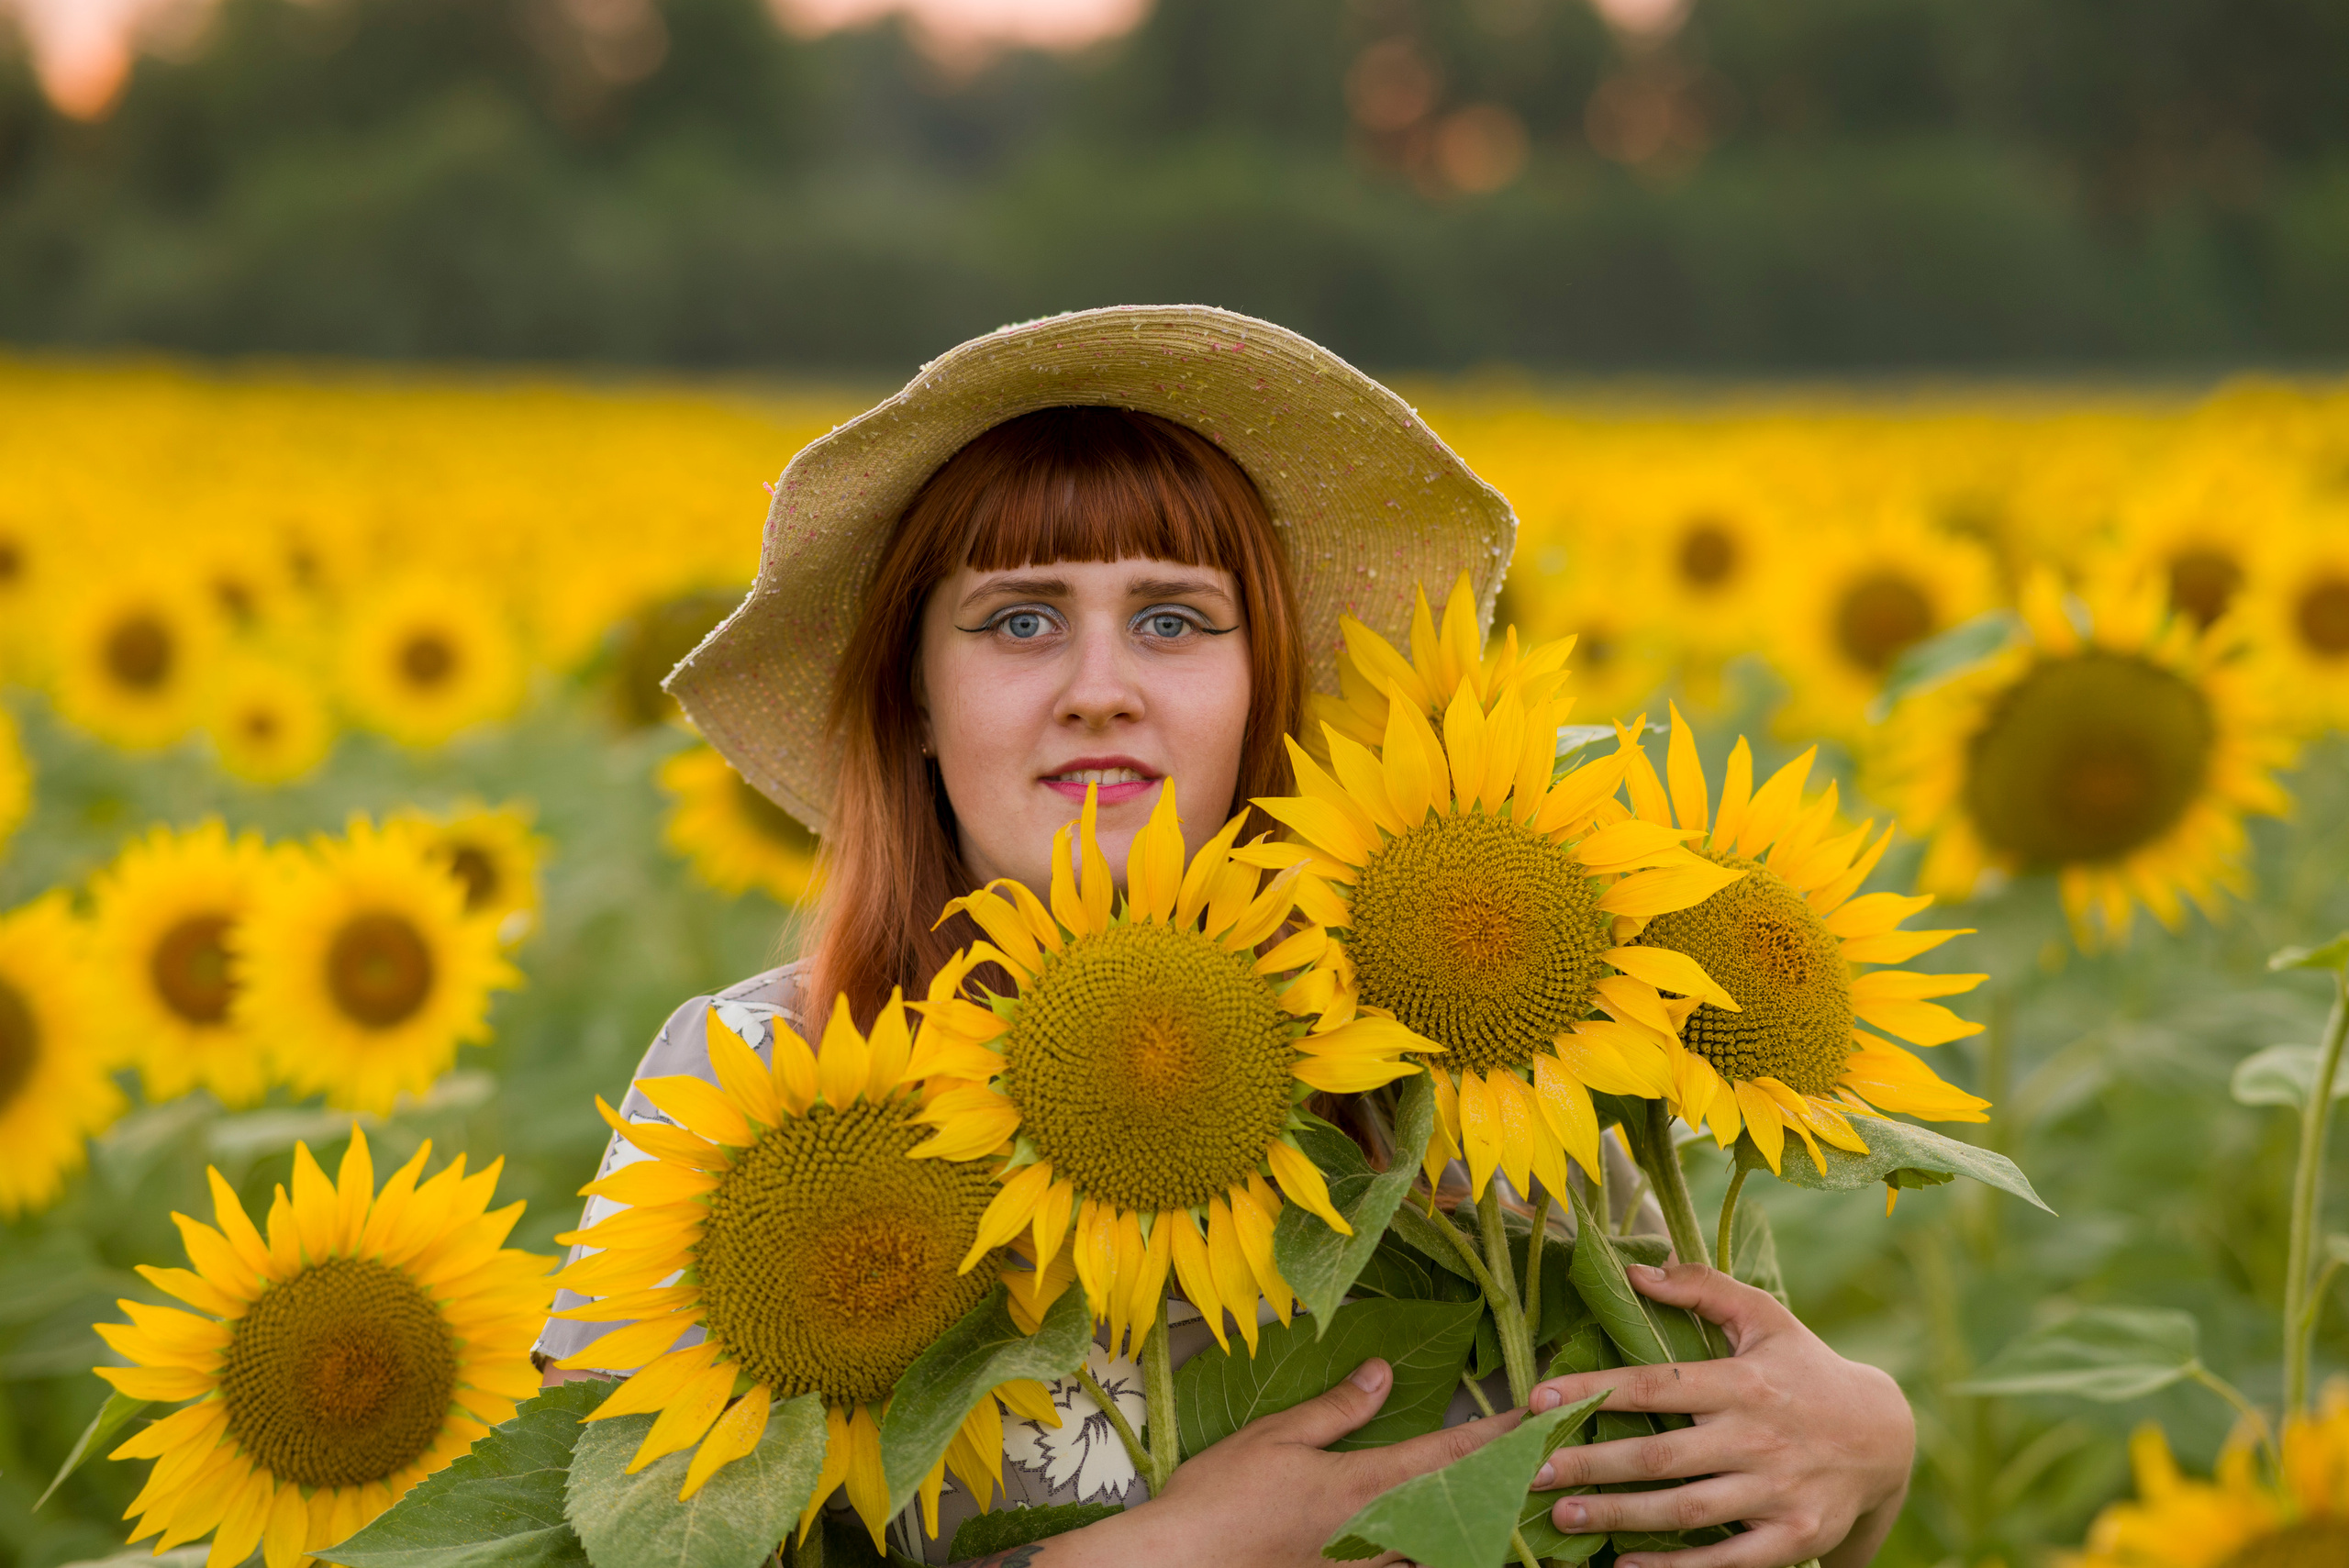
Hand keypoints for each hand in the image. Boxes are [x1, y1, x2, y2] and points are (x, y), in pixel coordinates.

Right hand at [1012, 1359, 1518, 1567]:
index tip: (1540, 1417)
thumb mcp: (1277, 1437)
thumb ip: (1338, 1408)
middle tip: (1546, 1456)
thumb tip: (1384, 1373)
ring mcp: (1365, 1567)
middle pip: (1461, 1505)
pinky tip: (1439, 1534)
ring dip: (1477, 1514)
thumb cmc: (1221, 1500)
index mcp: (1366, 1485)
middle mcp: (1380, 1531)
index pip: (1448, 1453)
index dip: (1499, 1434)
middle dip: (1506, 1478)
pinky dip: (1433, 1543)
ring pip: (1441, 1542)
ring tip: (1507, 1490)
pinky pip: (1404, 1564)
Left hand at [1526, 1263, 1912, 1567]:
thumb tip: (1638, 1269)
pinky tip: (1626, 1563)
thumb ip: (1703, 1289)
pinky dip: (1675, 1567)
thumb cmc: (1805, 1370)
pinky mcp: (1794, 1539)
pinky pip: (1728, 1561)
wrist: (1885, 1438)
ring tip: (1562, 1515)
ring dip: (1620, 1516)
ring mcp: (1777, 1493)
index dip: (1595, 1391)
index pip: (1657, 1386)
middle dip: (1591, 1464)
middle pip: (1661, 1457)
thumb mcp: (1765, 1316)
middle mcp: (1759, 1438)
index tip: (1539, 1399)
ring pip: (1686, 1511)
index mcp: (1744, 1382)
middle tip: (1532, 1469)